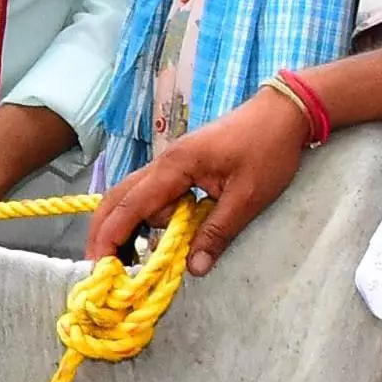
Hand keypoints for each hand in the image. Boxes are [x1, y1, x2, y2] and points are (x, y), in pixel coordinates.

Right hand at [87, 90, 305, 272]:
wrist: (283, 112)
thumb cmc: (268, 149)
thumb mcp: (248, 197)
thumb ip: (218, 232)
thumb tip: (193, 269)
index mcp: (176, 167)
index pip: (132, 205)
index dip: (112, 236)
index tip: (99, 265)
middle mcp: (164, 163)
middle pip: (119, 197)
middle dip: (105, 230)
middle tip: (100, 266)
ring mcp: (171, 163)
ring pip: (135, 197)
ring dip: (127, 226)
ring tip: (127, 259)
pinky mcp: (182, 167)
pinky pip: (153, 194)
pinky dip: (146, 217)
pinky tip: (154, 237)